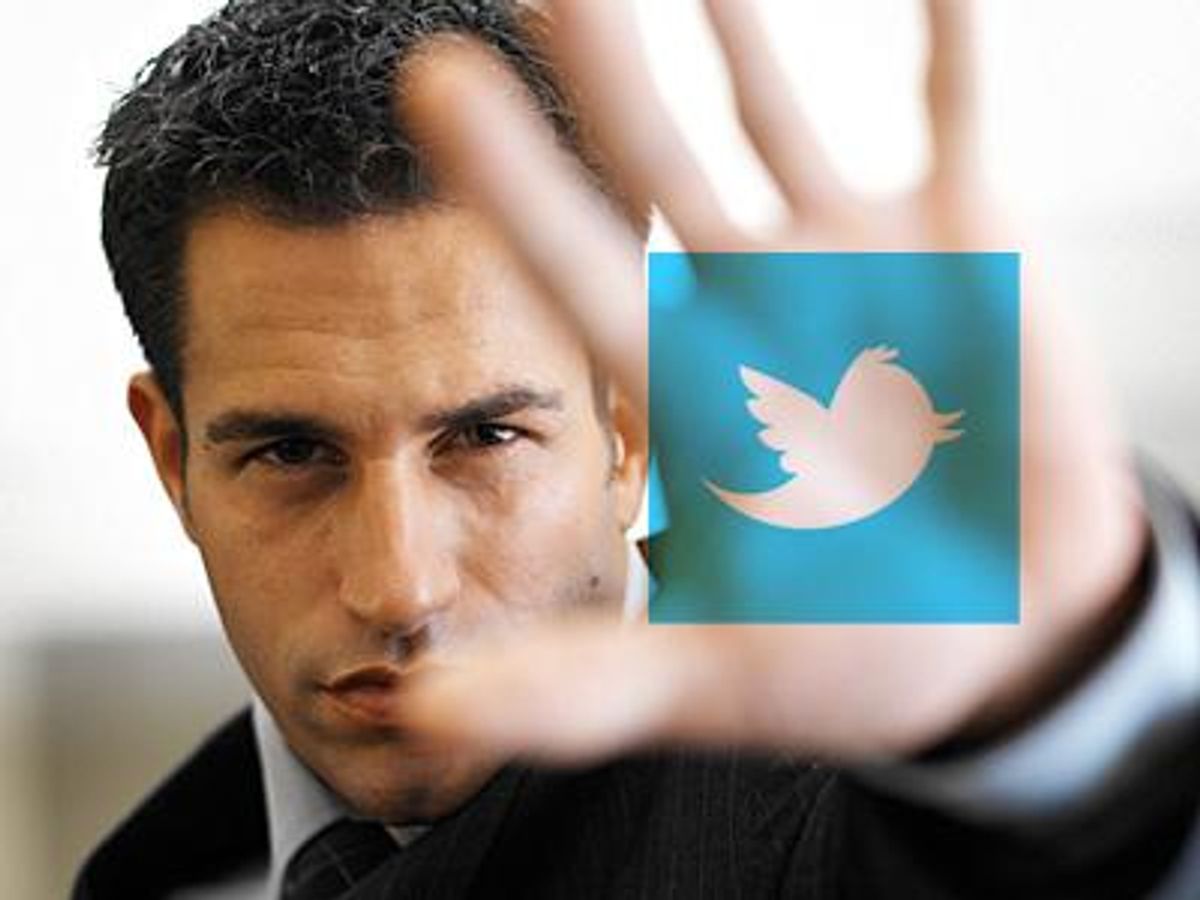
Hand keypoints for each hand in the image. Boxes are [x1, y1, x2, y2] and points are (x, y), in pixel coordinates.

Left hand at [396, 0, 1147, 762]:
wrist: (996, 628)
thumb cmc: (851, 654)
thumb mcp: (713, 680)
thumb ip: (576, 689)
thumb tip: (419, 715)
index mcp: (691, 391)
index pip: (579, 268)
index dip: (511, 181)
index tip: (429, 80)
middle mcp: (753, 306)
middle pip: (658, 162)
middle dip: (602, 65)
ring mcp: (856, 264)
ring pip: (777, 117)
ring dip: (736, 26)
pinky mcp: (966, 246)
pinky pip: (955, 113)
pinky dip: (948, 37)